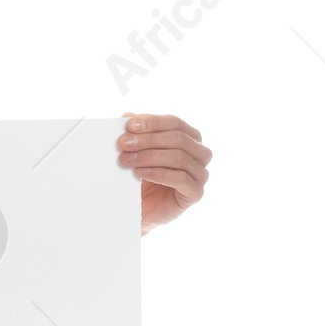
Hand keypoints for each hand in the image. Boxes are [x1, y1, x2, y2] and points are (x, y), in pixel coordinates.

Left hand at [118, 113, 210, 233]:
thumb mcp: (136, 151)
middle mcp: (200, 153)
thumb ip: (135, 133)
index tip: (129, 125)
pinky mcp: (195, 193)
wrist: (139, 209)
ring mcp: (200, 174)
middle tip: (124, 143)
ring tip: (126, 160)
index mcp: (190, 137)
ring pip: (179, 157)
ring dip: (150, 156)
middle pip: (178, 138)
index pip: (175, 122)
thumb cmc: (140, 177)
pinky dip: (159, 173)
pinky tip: (141, 172)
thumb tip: (128, 116)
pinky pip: (181, 179)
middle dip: (148, 139)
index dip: (153, 122)